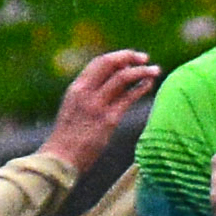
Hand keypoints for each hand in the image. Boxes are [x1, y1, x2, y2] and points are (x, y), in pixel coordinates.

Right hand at [42, 48, 159, 172]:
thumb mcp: (74, 109)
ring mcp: (97, 105)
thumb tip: (110, 86)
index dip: (117, 57)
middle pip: (109, 64)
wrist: (60, 158)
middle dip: (129, 57)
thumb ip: (88, 96)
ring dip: (142, 71)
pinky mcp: (108, 119)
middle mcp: (85, 92)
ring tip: (155, 70)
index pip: (98, 63)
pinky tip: (150, 85)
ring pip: (122, 77)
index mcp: (76, 88)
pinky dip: (141, 88)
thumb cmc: (69, 138)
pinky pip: (128, 98)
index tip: (130, 57)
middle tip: (145, 58)